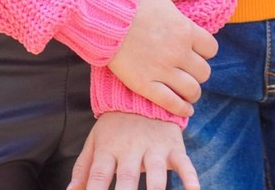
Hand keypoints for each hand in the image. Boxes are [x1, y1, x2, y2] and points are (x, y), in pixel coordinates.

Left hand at [68, 112, 198, 189]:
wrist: (143, 93)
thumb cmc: (115, 126)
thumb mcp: (96, 141)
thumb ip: (84, 167)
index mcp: (108, 147)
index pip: (99, 174)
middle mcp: (131, 147)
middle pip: (127, 176)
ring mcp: (154, 146)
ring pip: (156, 171)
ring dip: (155, 188)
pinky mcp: (174, 146)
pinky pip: (184, 162)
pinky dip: (190, 176)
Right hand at [107, 0, 217, 117]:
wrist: (102, 14)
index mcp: (185, 29)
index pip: (211, 48)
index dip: (205, 49)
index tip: (197, 49)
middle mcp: (178, 52)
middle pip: (203, 71)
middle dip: (198, 70)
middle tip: (189, 68)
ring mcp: (163, 71)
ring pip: (192, 90)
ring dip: (192, 91)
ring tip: (187, 88)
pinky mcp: (145, 85)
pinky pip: (172, 103)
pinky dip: (182, 108)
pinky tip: (184, 107)